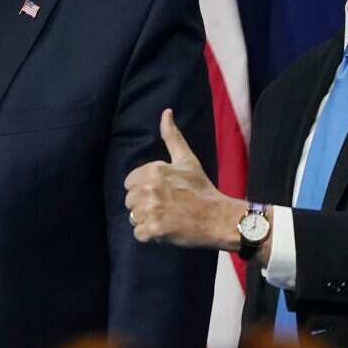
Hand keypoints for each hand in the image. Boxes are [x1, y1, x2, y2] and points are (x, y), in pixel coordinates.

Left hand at [124, 110, 244, 249]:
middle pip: (130, 201)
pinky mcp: (154, 229)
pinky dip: (151, 236)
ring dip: (147, 221)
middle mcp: (149, 188)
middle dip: (145, 206)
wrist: (218, 217)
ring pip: (134, 218)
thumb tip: (166, 112)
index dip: (144, 190)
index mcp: (153, 170)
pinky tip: (166, 229)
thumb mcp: (187, 159)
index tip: (163, 193)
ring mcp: (151, 209)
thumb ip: (172, 136)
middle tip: (167, 207)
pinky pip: (139, 234)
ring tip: (167, 218)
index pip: (130, 183)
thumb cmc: (202, 188)